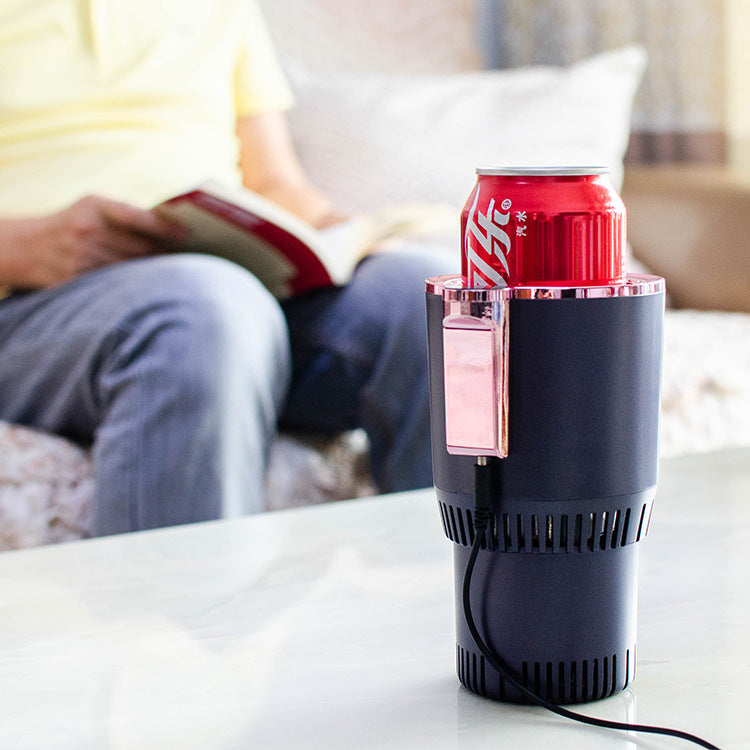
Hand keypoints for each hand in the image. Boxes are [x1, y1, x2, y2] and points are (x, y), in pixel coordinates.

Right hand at [0, 195, 185, 288]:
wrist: (28, 248)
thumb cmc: (73, 223)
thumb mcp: (93, 206)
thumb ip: (126, 212)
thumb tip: (169, 226)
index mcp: (94, 206)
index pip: (137, 217)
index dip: (164, 227)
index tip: (186, 234)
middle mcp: (88, 230)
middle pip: (140, 246)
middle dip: (164, 252)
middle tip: (185, 255)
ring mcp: (82, 257)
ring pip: (132, 268)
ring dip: (152, 271)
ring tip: (170, 272)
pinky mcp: (79, 279)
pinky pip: (116, 284)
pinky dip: (134, 284)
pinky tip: (147, 286)